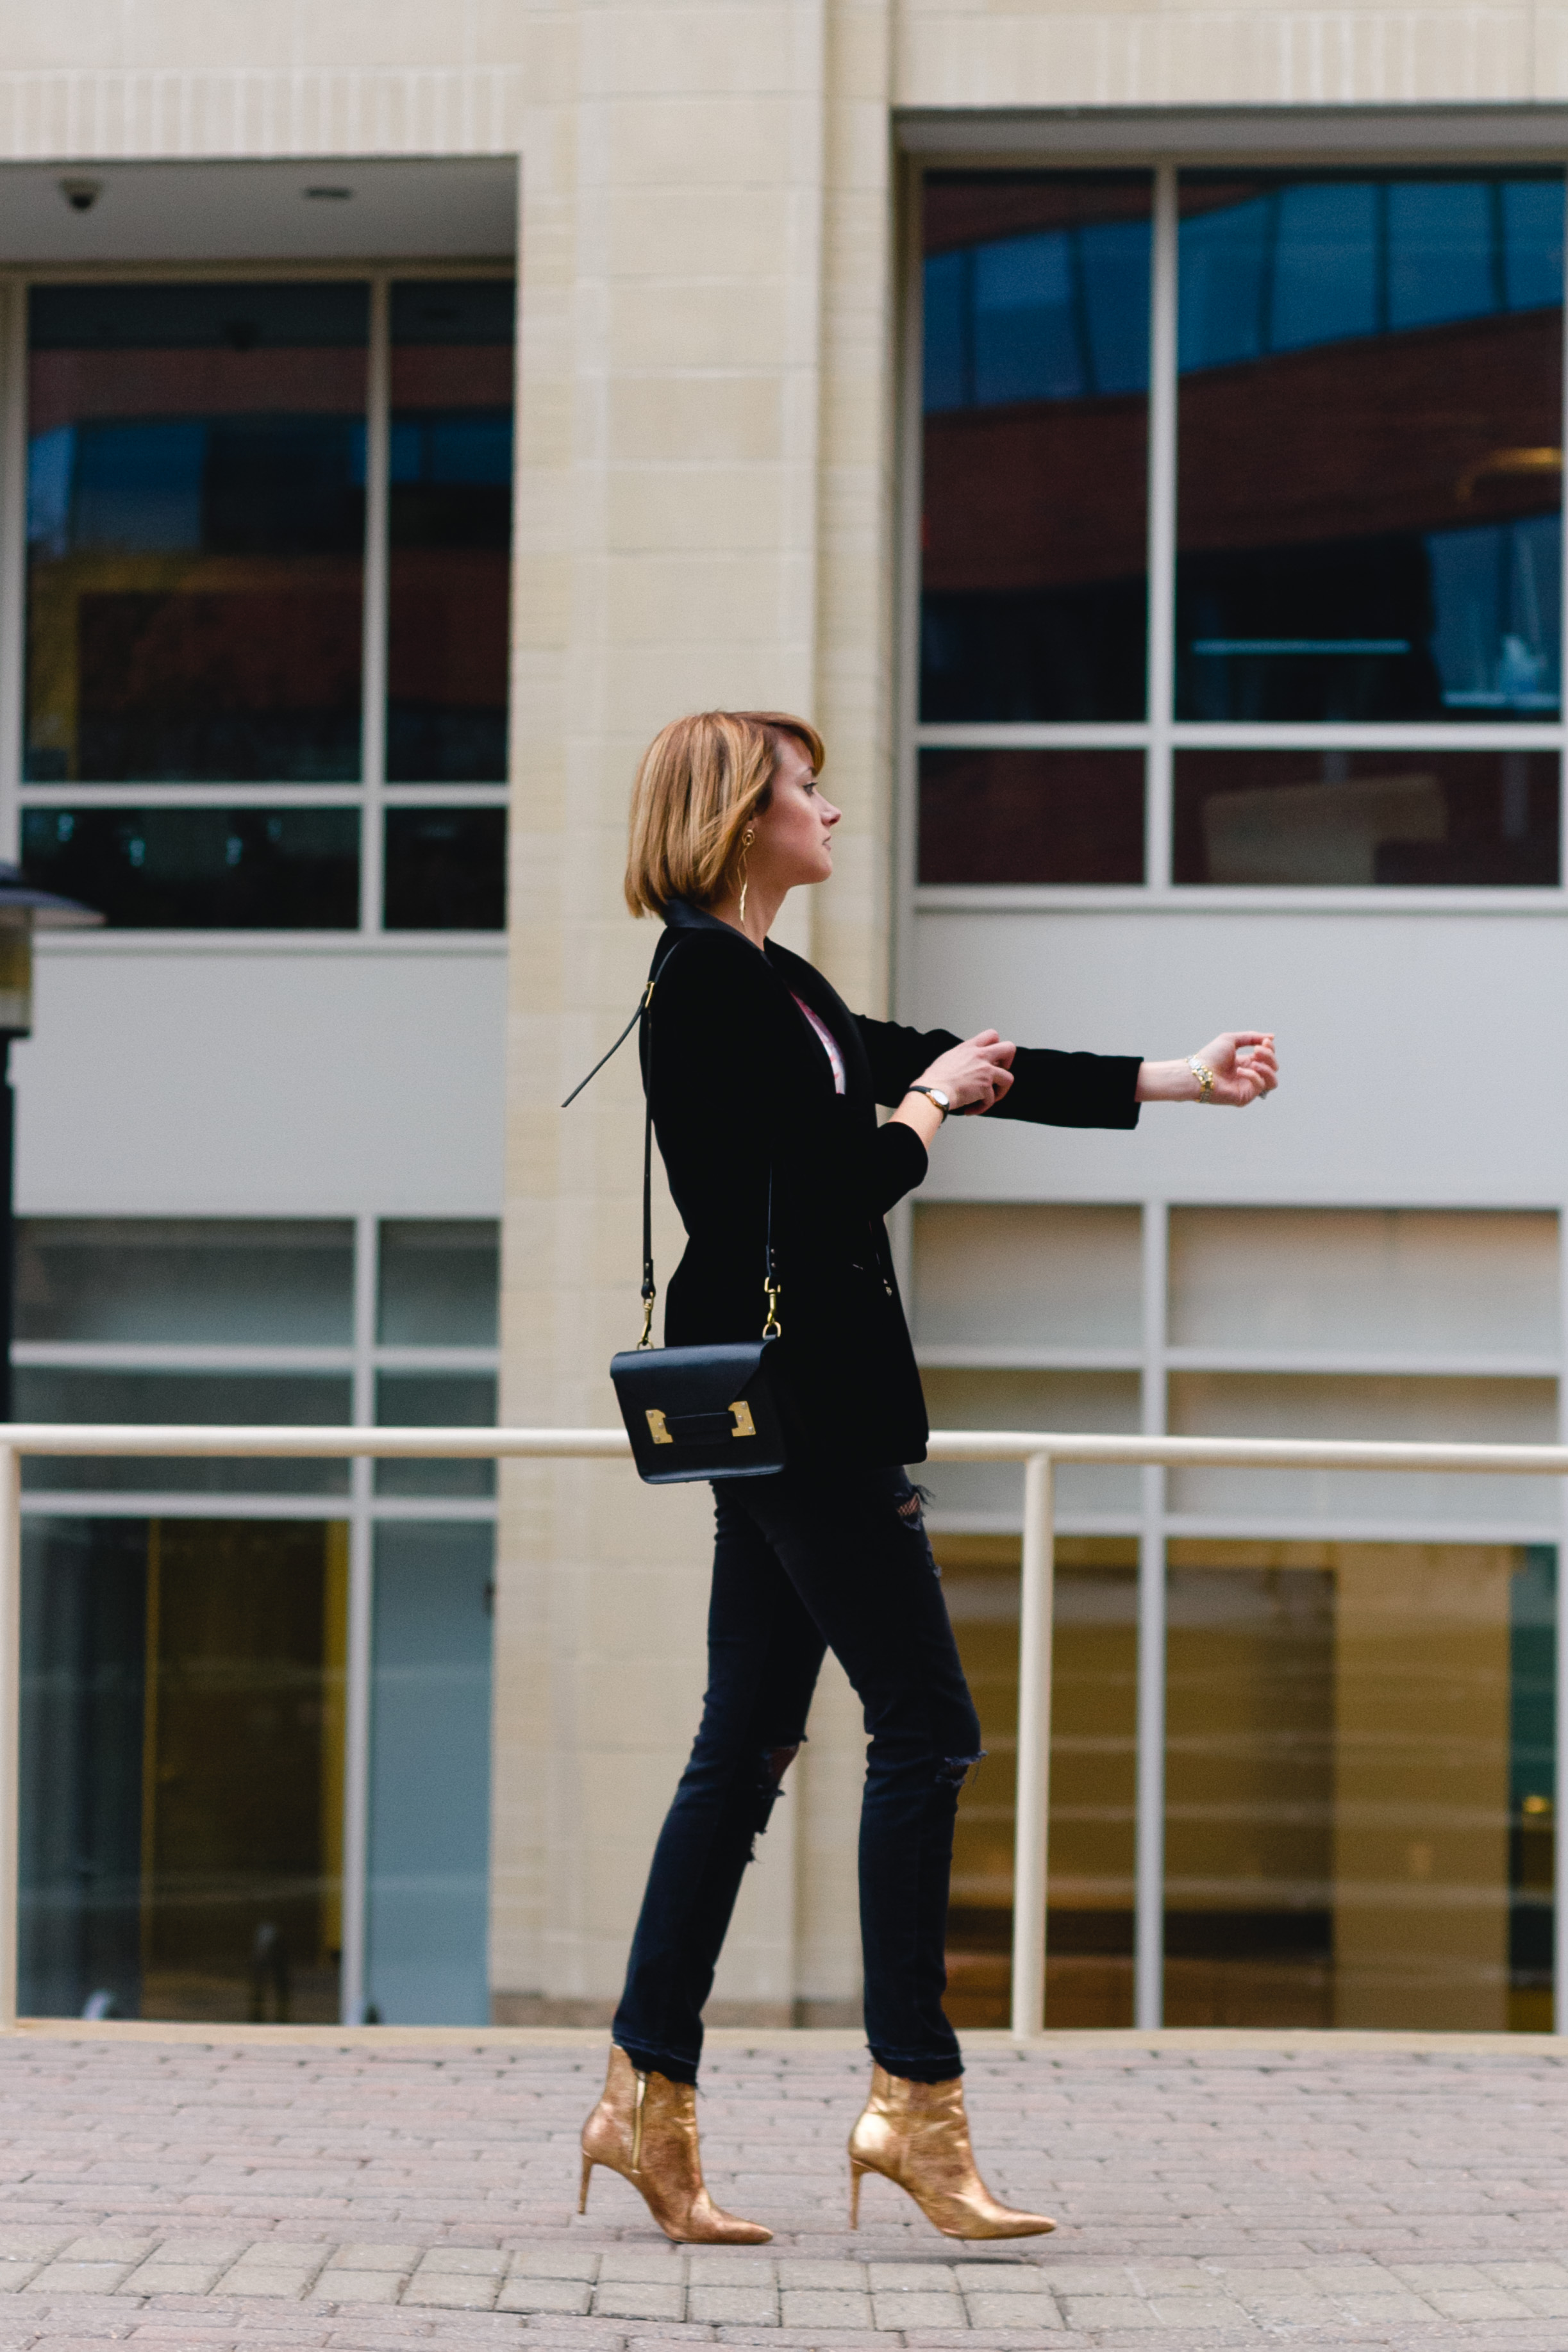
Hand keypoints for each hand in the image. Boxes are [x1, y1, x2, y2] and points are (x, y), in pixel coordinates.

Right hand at [911, 1029, 1016, 1114]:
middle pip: (1009, 1048)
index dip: (997, 1046)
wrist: (933, 1091)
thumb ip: (963, 1058)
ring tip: (987, 1098)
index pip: (992, 1035)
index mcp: (969, 1047)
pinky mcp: (986, 1087)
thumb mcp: (948, 1058)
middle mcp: (980, 1056)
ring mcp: (985, 1071)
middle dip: (1008, 1062)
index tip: (992, 1059)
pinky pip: (991, 1100)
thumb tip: (967, 1065)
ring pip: (1009, 1078)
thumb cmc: (934, 1078)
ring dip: (1000, 1091)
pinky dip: (981, 1107)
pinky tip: (970, 1109)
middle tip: (998, 1073)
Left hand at [1136, 1032, 1277, 1105]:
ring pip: (1273, 1081)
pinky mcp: (1245, 1097)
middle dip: (1269, 1056)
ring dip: (1267, 1068)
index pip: (1268, 1058)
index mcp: (1247, 1063)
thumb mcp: (1231, 1040)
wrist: (1197, 1072)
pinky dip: (1253, 1075)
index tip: (1264, 1042)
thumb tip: (1273, 1036)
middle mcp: (1250, 1076)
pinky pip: (1260, 1086)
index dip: (1270, 1049)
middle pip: (1274, 1068)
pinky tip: (1239, 1070)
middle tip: (1256, 1050)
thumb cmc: (1210, 1056)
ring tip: (1254, 1061)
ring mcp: (1248, 1088)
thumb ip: (1251, 1037)